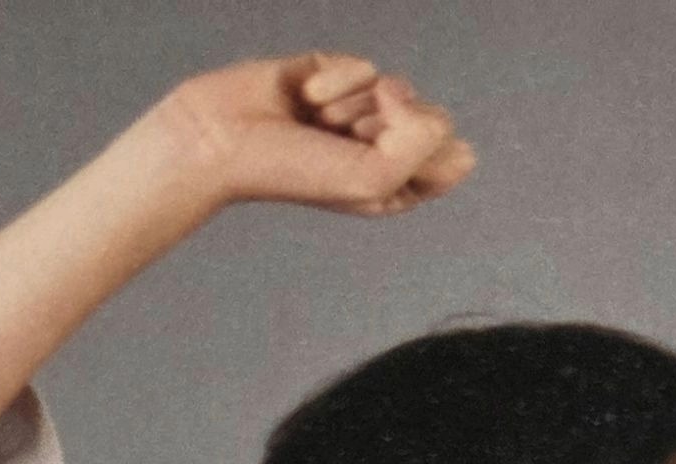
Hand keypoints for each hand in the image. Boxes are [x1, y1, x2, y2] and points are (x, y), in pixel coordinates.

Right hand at [152, 53, 475, 217]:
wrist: (224, 138)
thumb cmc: (290, 172)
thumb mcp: (372, 178)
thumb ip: (424, 145)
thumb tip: (436, 109)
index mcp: (396, 188)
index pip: (452, 159)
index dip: (424, 154)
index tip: (383, 160)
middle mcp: (382, 151)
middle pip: (429, 117)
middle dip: (387, 125)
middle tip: (343, 140)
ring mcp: (359, 112)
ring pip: (397, 86)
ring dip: (355, 103)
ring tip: (317, 122)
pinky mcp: (337, 76)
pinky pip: (363, 63)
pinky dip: (335, 79)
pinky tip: (304, 98)